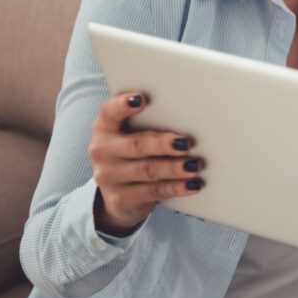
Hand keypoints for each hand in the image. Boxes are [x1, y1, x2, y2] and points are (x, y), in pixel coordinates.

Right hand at [89, 93, 203, 236]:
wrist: (120, 194)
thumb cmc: (135, 153)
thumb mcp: (134, 134)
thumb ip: (151, 121)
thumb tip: (188, 113)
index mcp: (104, 128)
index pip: (109, 112)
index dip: (123, 105)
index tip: (141, 99)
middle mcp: (102, 150)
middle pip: (135, 145)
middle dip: (162, 144)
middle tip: (185, 143)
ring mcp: (109, 176)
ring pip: (147, 170)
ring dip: (174, 168)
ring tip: (195, 165)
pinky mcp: (121, 198)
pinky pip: (153, 191)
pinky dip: (176, 187)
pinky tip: (192, 184)